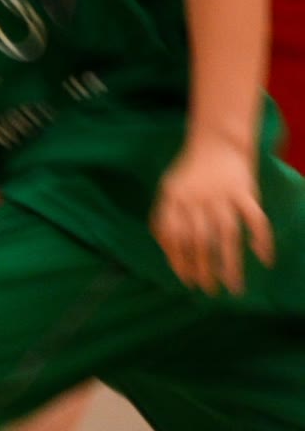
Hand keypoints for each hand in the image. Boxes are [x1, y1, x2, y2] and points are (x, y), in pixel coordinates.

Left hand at [151, 138, 273, 295]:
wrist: (216, 141)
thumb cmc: (190, 172)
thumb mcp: (169, 190)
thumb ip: (164, 218)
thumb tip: (168, 254)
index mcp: (174, 197)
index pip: (173, 234)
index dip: (179, 259)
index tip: (187, 280)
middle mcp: (197, 197)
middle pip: (199, 238)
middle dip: (203, 268)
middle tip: (209, 289)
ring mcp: (222, 194)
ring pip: (227, 233)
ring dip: (231, 263)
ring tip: (234, 287)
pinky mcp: (245, 190)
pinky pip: (255, 217)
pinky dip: (262, 238)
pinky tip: (265, 259)